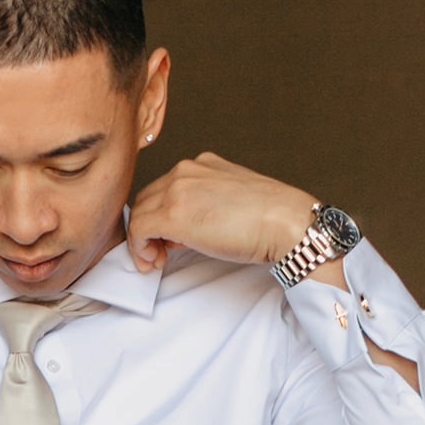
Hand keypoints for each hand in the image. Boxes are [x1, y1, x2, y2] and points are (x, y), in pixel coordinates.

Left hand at [126, 152, 317, 272]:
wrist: (285, 223)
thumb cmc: (270, 218)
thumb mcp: (233, 200)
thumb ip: (207, 205)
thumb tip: (188, 227)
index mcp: (203, 164)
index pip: (166, 187)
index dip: (161, 216)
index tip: (168, 238)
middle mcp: (187, 170)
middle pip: (147, 199)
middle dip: (149, 227)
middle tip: (159, 252)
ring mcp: (178, 189)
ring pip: (139, 213)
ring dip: (143, 239)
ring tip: (156, 258)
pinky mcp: (172, 214)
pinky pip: (138, 229)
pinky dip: (139, 247)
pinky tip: (153, 260)